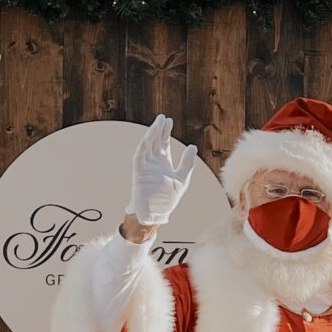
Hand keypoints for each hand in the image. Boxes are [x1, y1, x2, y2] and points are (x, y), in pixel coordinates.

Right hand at [127, 114, 197, 228]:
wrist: (157, 214)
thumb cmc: (168, 199)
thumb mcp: (182, 179)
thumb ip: (186, 163)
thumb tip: (193, 146)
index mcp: (163, 163)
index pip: (163, 143)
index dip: (165, 132)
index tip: (168, 121)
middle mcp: (153, 162)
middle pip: (155, 142)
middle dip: (158, 130)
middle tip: (163, 118)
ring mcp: (145, 167)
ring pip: (146, 146)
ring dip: (151, 135)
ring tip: (157, 123)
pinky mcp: (138, 173)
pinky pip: (138, 158)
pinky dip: (142, 148)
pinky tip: (147, 138)